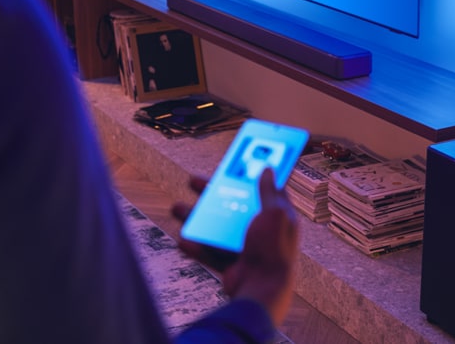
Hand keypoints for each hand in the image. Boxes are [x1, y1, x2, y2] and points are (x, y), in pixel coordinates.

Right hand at [172, 168, 298, 325]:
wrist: (262, 292)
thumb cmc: (273, 249)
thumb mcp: (274, 213)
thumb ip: (269, 191)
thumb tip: (268, 168)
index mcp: (278, 215)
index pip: (264, 189)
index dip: (250, 174)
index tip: (234, 162)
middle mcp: (263, 229)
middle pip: (235, 205)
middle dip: (212, 193)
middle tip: (192, 180)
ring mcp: (247, 247)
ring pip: (218, 227)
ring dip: (197, 218)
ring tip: (176, 208)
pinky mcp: (233, 264)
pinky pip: (211, 251)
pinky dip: (197, 246)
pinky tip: (183, 240)